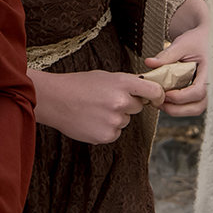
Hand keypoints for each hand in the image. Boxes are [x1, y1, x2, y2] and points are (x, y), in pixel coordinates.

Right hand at [28, 68, 163, 144]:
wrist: (55, 99)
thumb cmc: (78, 85)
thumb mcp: (105, 77)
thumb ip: (126, 84)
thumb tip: (144, 92)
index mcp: (122, 83)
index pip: (154, 91)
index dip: (157, 96)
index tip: (156, 99)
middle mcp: (121, 102)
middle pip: (137, 108)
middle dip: (126, 105)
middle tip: (105, 100)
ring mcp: (114, 121)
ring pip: (124, 121)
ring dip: (114, 118)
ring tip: (94, 110)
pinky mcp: (107, 136)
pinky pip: (114, 133)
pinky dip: (105, 129)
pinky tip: (91, 120)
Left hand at [148, 0, 209, 117]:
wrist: (207, 38)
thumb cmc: (197, 40)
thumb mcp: (182, 44)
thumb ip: (167, 55)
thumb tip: (149, 63)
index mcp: (210, 72)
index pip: (198, 92)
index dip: (180, 97)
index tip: (164, 94)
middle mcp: (212, 85)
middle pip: (198, 107)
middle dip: (176, 109)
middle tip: (158, 102)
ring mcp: (208, 90)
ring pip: (196, 109)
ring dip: (177, 110)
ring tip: (160, 102)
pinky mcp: (202, 92)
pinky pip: (193, 104)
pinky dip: (180, 106)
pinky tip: (166, 99)